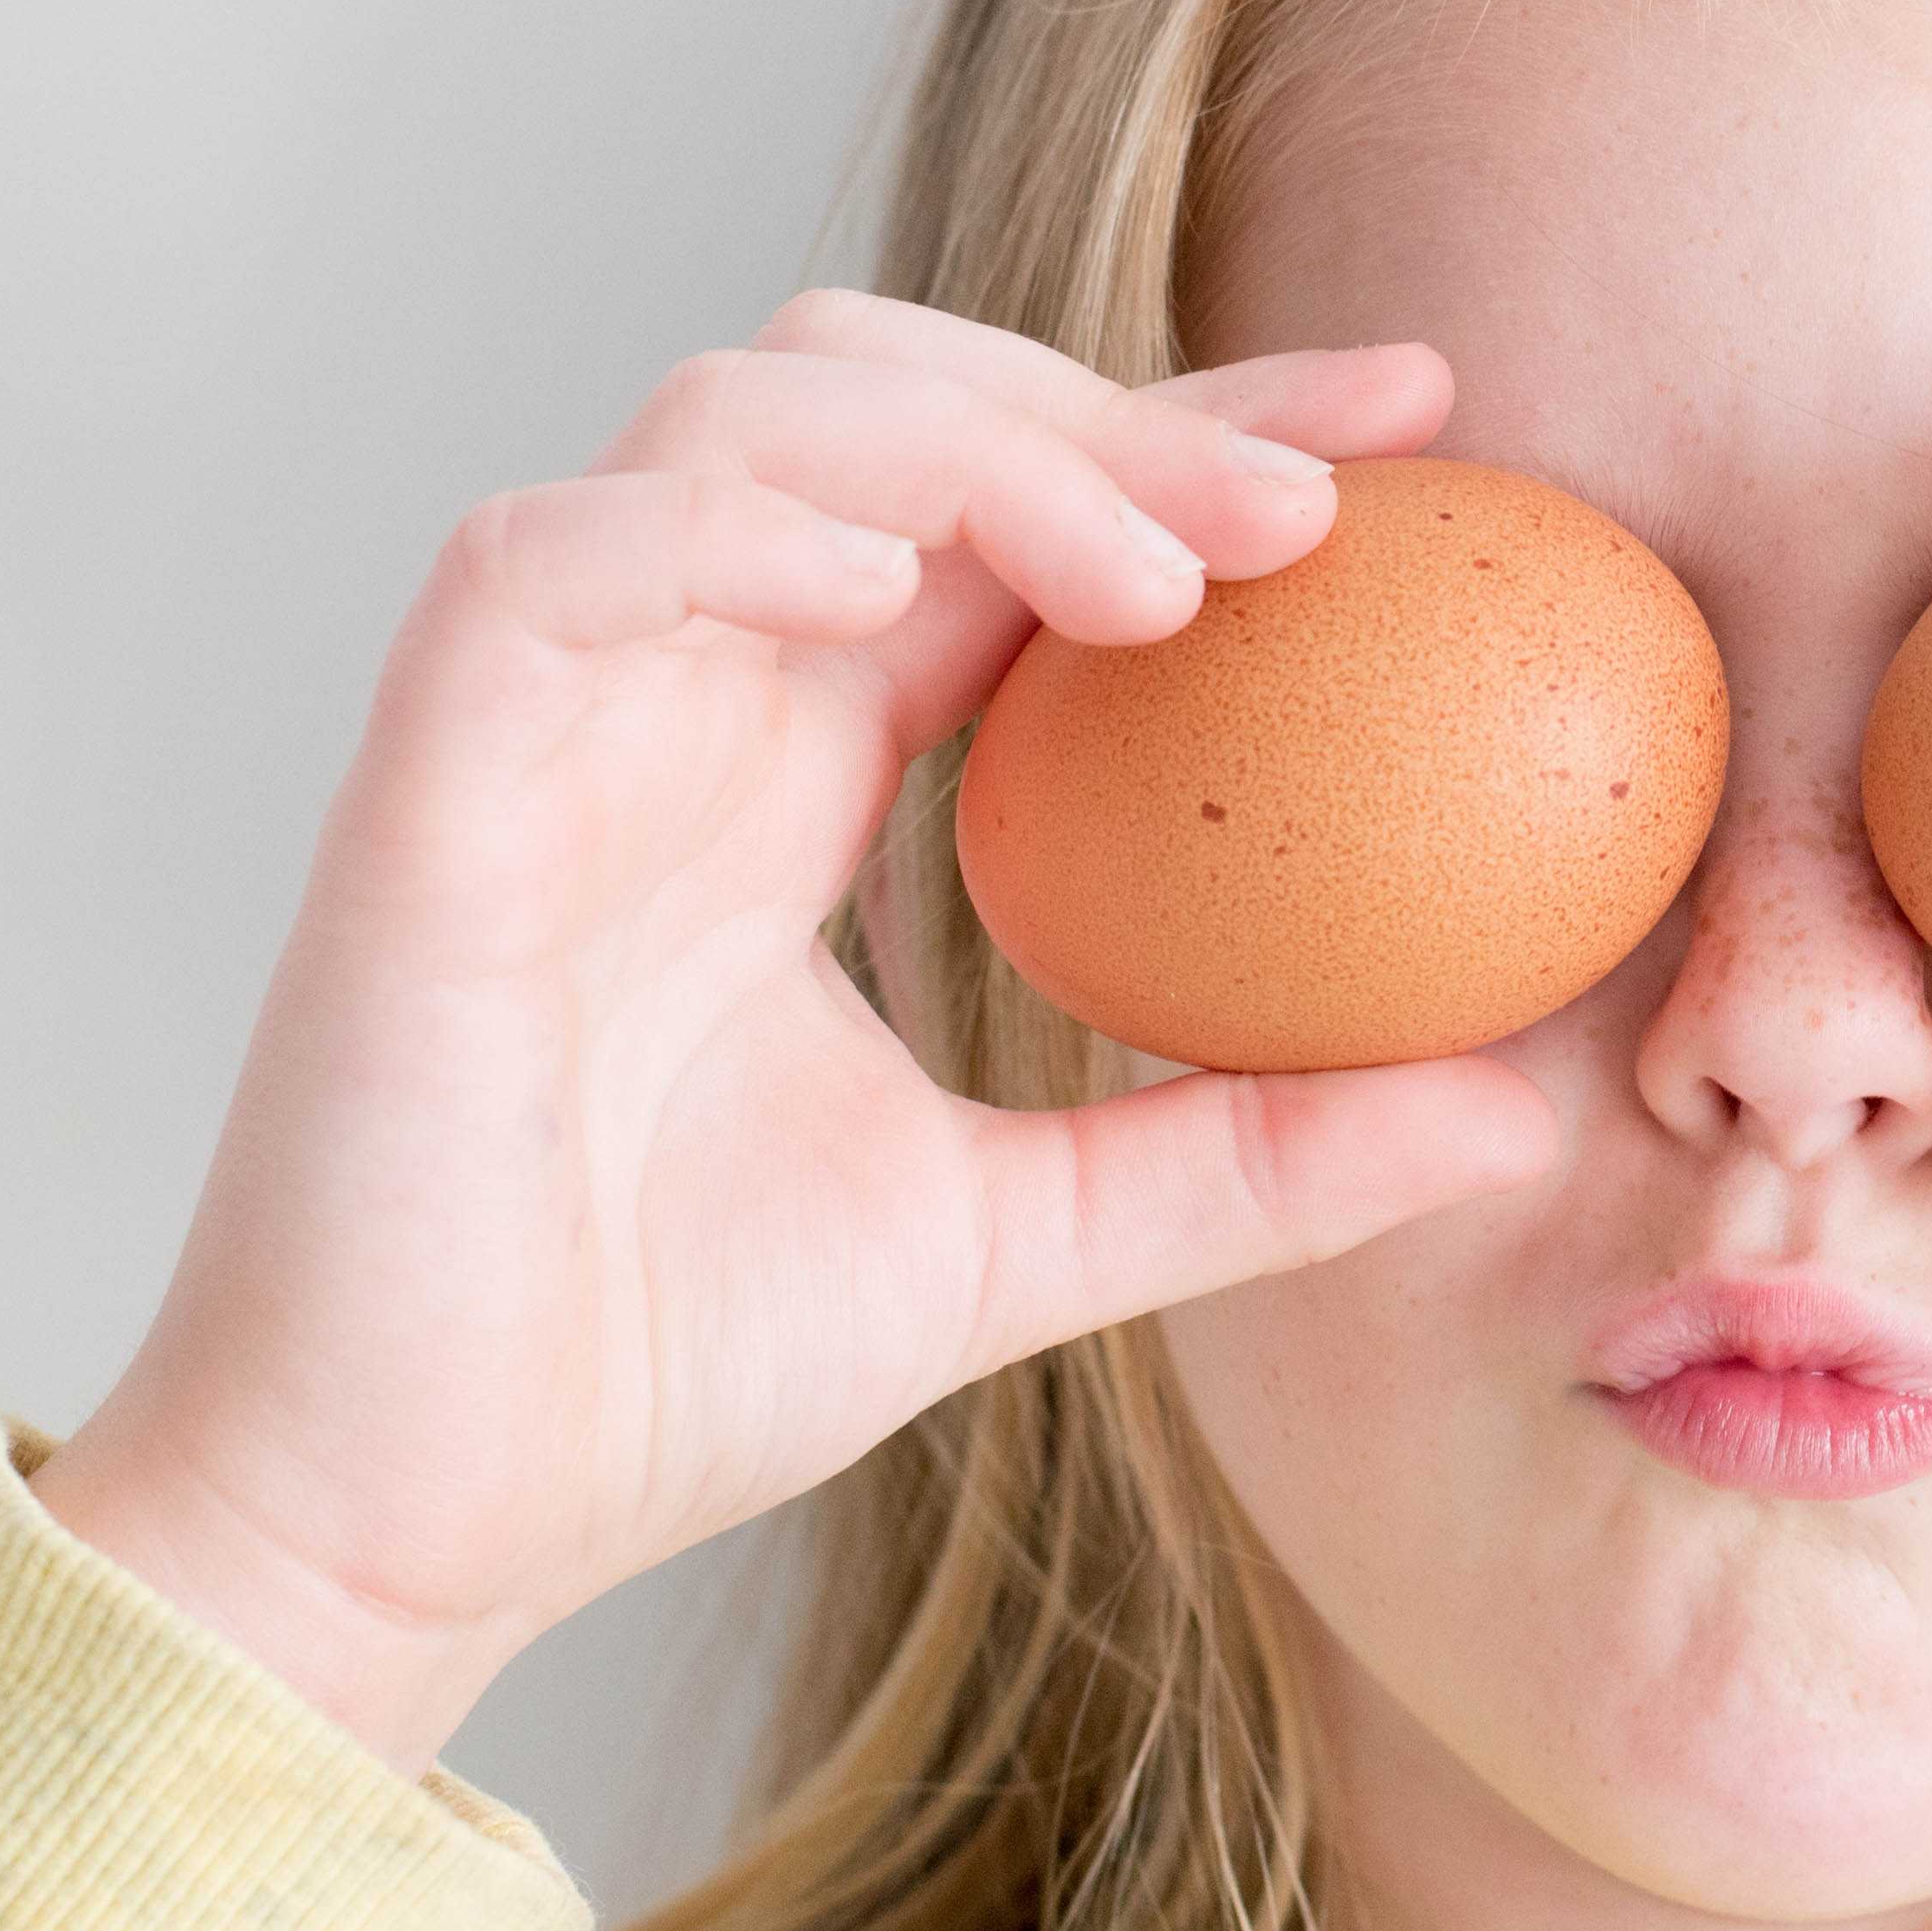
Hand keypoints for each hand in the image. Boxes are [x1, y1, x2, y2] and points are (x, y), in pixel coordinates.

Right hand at [31, 292, 1558, 1772]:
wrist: (412, 1535)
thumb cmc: (661, 1375)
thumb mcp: (1036, 1242)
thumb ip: (1255, 1157)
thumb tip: (1519, 1117)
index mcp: (797, 766)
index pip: (1017, 513)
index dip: (1201, 429)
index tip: (1420, 419)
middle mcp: (679, 699)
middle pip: (890, 395)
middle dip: (1112, 406)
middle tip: (1318, 505)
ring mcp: (546, 722)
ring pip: (738, 415)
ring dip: (965, 442)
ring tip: (1152, 581)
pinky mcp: (425, 781)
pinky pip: (552, 556)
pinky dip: (723, 525)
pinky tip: (884, 577)